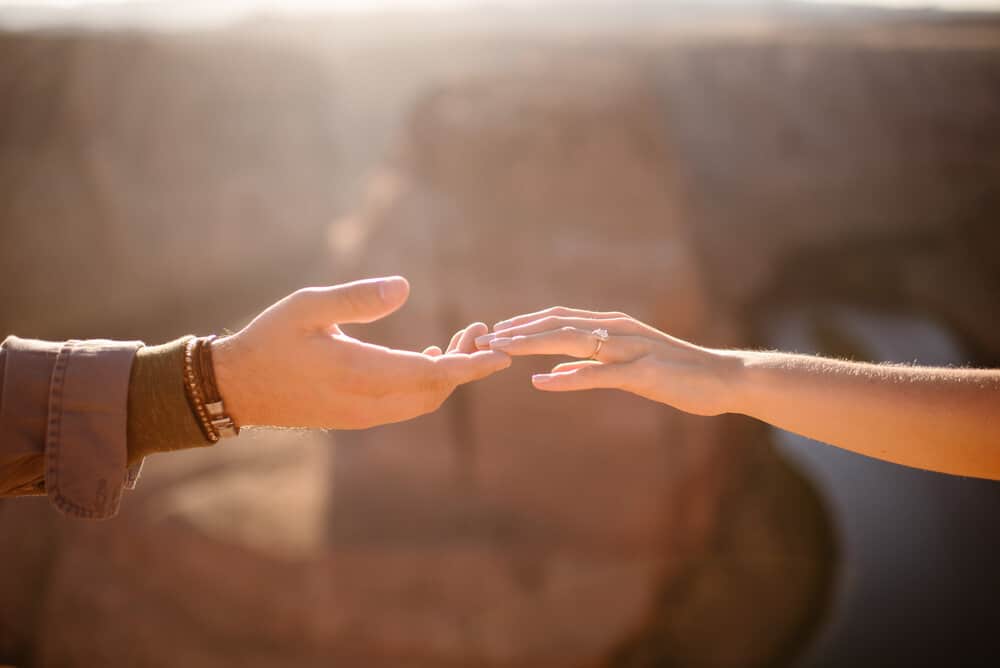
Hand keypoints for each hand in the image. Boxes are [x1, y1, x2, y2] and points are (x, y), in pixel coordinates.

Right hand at [211, 276, 510, 429]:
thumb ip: (357, 299)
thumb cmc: (270, 340)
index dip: (470, 365)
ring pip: (423, 401)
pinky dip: (428, 383)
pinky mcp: (359, 416)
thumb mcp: (307, 306)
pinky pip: (406, 404)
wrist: (237, 388)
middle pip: (436, 392)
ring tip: (463, 338)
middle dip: (466, 365)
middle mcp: (367, 401)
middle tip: (482, 331)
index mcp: (359, 373)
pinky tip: (431, 354)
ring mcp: (364, 414)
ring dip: (448, 374)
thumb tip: (405, 287)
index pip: (431, 375)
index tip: (501, 353)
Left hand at [475, 306, 737, 415]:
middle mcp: (617, 330)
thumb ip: (591, 363)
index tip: (495, 330)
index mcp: (612, 326)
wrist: (724, 379)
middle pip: (557, 324)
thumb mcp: (627, 365)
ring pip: (571, 341)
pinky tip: (541, 382)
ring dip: (532, 344)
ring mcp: (629, 349)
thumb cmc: (676, 373)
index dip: (525, 323)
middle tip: (484, 337)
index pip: (559, 318)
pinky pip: (598, 374)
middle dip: (518, 330)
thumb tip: (555, 368)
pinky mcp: (642, 373)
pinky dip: (567, 377)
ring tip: (501, 349)